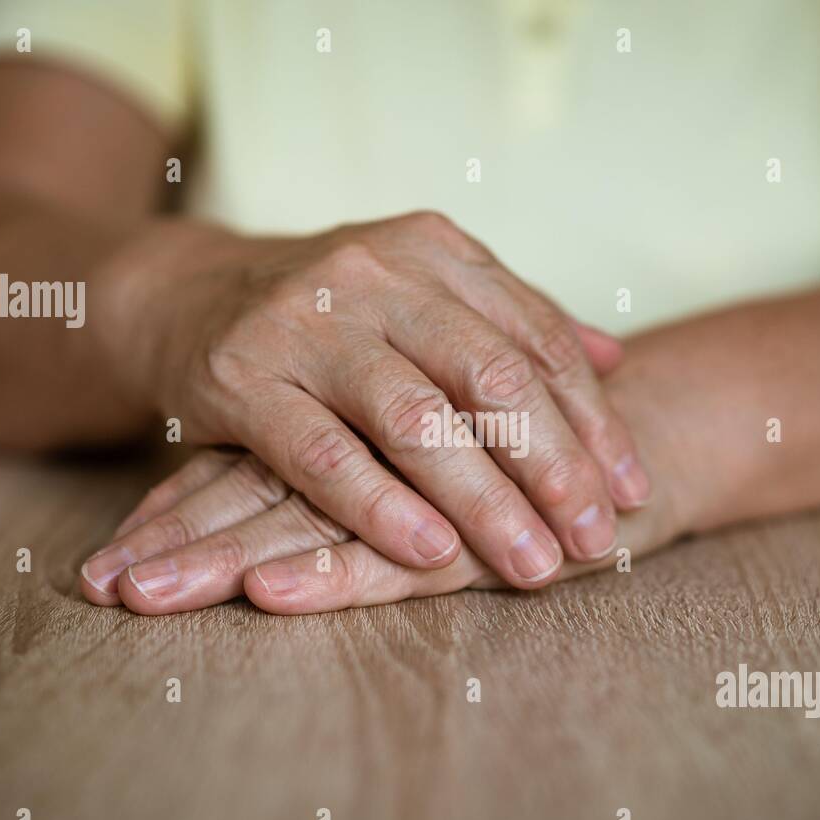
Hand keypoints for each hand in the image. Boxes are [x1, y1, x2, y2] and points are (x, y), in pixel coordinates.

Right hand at [87, 212, 648, 597]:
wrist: (189, 291)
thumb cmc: (331, 309)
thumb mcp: (424, 291)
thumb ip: (514, 322)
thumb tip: (618, 358)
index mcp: (435, 253)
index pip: (537, 343)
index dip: (594, 422)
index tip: (631, 489)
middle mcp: (377, 275)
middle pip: (491, 381)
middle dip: (555, 469)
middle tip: (597, 540)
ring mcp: (305, 323)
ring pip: (415, 421)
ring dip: (484, 501)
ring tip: (532, 566)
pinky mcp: (242, 377)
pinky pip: (321, 453)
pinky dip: (379, 506)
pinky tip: (432, 553)